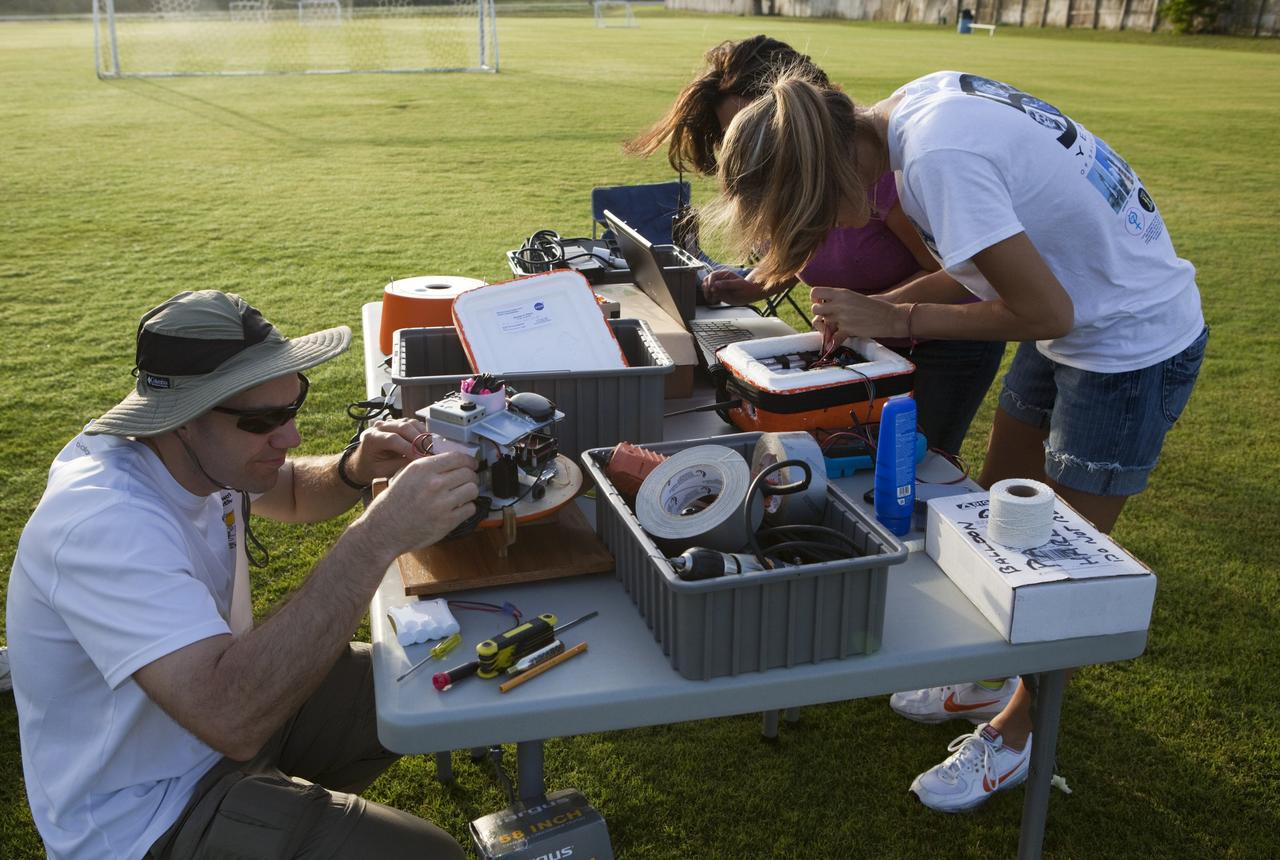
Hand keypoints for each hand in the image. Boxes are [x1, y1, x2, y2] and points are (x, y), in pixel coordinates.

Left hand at [345, 418, 429, 484]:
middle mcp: (380, 427)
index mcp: (371, 438)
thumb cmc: (370, 468)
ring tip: (432, 448)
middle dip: (419, 440)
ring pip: (410, 423)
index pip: (393, 439)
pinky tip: (429, 443)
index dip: (409, 448)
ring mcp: (389, 423)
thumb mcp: (382, 471)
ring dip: (423, 435)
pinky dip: (422, 432)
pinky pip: (413, 424)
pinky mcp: (398, 424)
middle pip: (403, 427)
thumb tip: (419, 461)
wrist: (363, 463)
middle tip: (431, 452)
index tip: (421, 458)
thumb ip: (400, 466)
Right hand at [365, 452, 479, 553]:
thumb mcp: (405, 475)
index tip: (471, 464)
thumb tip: (452, 462)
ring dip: (470, 492)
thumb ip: (428, 467)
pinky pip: (470, 508)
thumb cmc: (392, 504)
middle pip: (468, 473)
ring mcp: (442, 503)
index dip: (469, 460)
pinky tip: (458, 508)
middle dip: (470, 476)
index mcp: (422, 469)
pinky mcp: (447, 521)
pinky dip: (467, 508)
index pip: (457, 457)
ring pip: (472, 489)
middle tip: (467, 480)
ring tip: (462, 495)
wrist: (384, 531)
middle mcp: (433, 483)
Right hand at [702, 268, 768, 304]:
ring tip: (712, 299)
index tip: (712, 288)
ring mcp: (718, 286)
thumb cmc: (746, 288)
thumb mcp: (739, 285)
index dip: (710, 281)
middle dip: (706, 287)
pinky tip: (715, 301)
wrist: (750, 294)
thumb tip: (716, 284)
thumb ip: (727, 284)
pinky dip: (710, 298)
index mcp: (725, 274)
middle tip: (711, 294)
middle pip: (706, 280)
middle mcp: (720, 279)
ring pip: (706, 287)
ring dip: (707, 293)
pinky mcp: (718, 293)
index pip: (713, 275)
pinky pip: (710, 295)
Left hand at [810, 286, 905, 342]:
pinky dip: (832, 342)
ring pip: (822, 323)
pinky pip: (832, 338)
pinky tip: (832, 344)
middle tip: (828, 318)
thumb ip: (839, 300)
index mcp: (841, 293)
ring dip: (827, 327)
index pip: (815, 292)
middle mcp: (839, 304)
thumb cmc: (874, 307)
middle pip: (815, 309)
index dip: (815, 299)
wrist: (890, 317)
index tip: (822, 304)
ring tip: (835, 328)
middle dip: (819, 315)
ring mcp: (842, 317)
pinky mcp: (847, 330)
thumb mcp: (854, 297)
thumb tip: (824, 305)